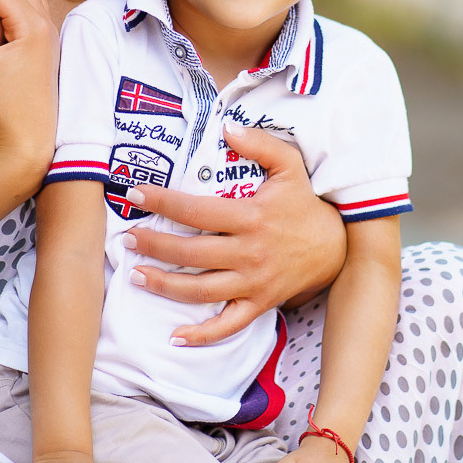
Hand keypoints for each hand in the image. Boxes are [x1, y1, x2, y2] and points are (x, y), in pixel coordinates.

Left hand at [124, 121, 346, 344]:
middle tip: (127, 239)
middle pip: (191, 253)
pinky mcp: (259, 304)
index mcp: (251, 218)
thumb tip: (227, 127)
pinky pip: (228, 325)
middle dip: (154, 246)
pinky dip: (202, 335)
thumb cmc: (304, 205)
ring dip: (164, 285)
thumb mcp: (291, 166)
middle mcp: (249, 253)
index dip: (162, 202)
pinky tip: (174, 336)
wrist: (335, 248)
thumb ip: (260, 144)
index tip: (135, 195)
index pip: (196, 211)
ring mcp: (253, 283)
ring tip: (136, 275)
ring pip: (201, 290)